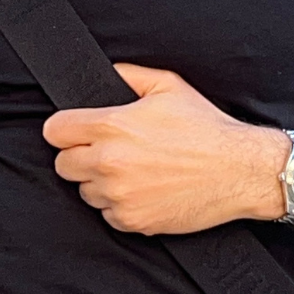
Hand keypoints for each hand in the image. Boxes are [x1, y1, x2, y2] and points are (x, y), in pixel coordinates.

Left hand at [42, 63, 288, 234]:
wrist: (239, 171)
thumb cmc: (207, 129)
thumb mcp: (168, 86)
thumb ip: (128, 76)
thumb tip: (105, 72)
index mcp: (111, 127)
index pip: (54, 131)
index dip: (64, 130)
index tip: (75, 132)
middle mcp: (109, 163)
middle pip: (63, 165)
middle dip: (80, 158)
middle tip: (107, 153)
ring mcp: (119, 195)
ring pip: (85, 192)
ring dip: (101, 183)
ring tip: (133, 172)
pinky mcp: (132, 221)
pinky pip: (107, 215)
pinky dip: (120, 206)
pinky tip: (144, 191)